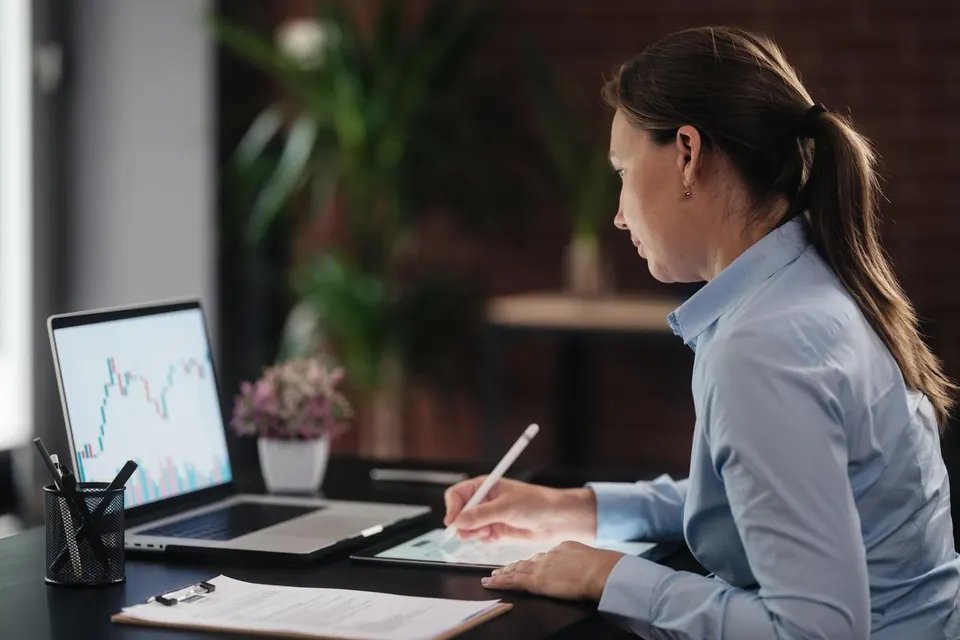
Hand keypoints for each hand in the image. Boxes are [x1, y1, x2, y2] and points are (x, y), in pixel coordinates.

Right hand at [443, 476, 596, 541]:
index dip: (452, 508)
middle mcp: (483, 500)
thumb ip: (481, 515)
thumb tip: (458, 522)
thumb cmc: (535, 503)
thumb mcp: (506, 507)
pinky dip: (484, 539)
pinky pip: (479, 537)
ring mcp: (488, 516)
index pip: (457, 494)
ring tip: (488, 533)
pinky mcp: (495, 530)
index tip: (453, 522)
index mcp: (484, 486)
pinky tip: (496, 537)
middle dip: (463, 524)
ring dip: (473, 533)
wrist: (555, 519)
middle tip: (473, 532)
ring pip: (467, 527)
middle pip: (459, 513)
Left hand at [480, 541, 624, 600]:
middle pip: (526, 561)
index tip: (524, 563)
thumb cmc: (602, 567)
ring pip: (516, 570)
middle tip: (501, 568)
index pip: (542, 556)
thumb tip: (578, 563)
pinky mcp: (536, 581)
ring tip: (493, 576)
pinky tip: (490, 582)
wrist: (602, 571)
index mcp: (562, 548)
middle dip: (513, 566)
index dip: (531, 561)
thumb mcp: (588, 556)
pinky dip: (500, 581)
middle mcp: (548, 556)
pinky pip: (513, 581)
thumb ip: (578, 558)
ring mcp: (541, 568)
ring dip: (503, 573)